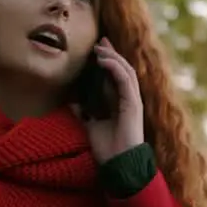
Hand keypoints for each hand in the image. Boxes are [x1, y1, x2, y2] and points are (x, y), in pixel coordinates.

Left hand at [73, 37, 144, 162]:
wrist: (117, 164)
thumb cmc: (106, 149)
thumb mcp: (90, 127)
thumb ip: (84, 114)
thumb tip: (73, 104)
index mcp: (120, 103)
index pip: (115, 76)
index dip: (108, 61)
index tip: (96, 50)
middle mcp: (128, 99)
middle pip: (122, 69)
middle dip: (111, 53)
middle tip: (99, 41)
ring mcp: (133, 100)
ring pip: (126, 71)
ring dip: (113, 57)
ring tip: (99, 48)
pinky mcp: (133, 103)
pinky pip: (125, 79)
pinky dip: (115, 67)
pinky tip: (103, 60)